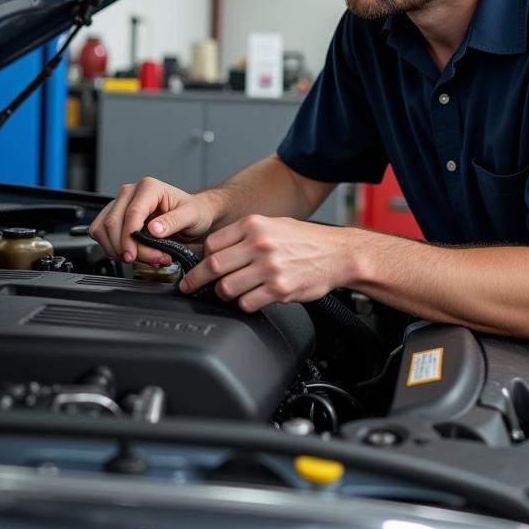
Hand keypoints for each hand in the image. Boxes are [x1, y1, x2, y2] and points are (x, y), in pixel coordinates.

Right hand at [89, 177, 213, 264]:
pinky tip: (130, 253)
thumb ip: (174, 221)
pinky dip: (111, 248)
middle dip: (126, 248)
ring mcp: (120, 203)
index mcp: (149, 187)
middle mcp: (131, 192)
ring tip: (143, 258)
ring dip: (117, 250)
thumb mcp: (191, 216)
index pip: (132, 213)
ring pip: (102, 229)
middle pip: (114, 223)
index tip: (134, 255)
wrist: (193, 214)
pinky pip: (100, 233)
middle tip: (149, 260)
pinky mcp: (114, 215)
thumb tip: (154, 230)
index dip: (130, 238)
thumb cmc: (193, 212)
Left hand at [179, 215, 350, 311]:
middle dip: (195, 280)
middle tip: (189, 286)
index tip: (196, 266)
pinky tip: (250, 298)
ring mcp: (269, 268)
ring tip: (229, 292)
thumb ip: (244, 235)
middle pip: (213, 266)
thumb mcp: (273, 224)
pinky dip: (243, 304)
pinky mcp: (279, 289)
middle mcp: (259, 244)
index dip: (200, 258)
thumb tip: (214, 250)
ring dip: (223, 294)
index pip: (212, 243)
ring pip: (226, 288)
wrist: (338, 253)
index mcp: (254, 225)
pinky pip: (246, 303)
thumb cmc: (305, 240)